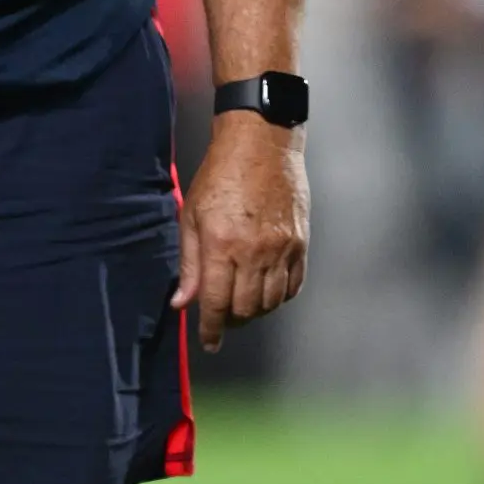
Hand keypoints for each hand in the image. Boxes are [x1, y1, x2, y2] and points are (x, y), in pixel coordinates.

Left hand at [171, 114, 308, 352]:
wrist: (262, 141)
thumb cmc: (220, 174)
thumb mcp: (193, 215)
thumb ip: (189, 263)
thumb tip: (182, 303)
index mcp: (221, 244)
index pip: (215, 303)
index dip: (210, 329)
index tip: (209, 341)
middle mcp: (253, 251)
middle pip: (245, 309)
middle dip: (231, 321)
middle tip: (222, 318)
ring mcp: (282, 247)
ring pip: (270, 303)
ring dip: (255, 311)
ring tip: (243, 304)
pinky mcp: (301, 242)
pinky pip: (293, 285)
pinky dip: (279, 296)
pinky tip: (267, 290)